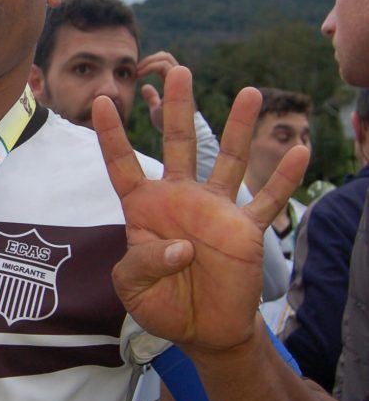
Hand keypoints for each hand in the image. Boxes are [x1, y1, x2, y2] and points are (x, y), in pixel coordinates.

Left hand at [93, 66, 308, 354]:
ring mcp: (216, 210)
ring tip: (250, 93)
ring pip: (229, 160)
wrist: (203, 330)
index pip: (123, 165)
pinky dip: (284, 178)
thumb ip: (143, 265)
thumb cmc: (162, 304)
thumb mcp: (132, 289)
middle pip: (178, 144)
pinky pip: (268, 200)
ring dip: (239, 127)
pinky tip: (299, 151)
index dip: (112, 136)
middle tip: (176, 70)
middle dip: (178, 107)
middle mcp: (181, 199)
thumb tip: (182, 246)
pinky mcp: (245, 229)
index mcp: (144, 208)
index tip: (100, 102)